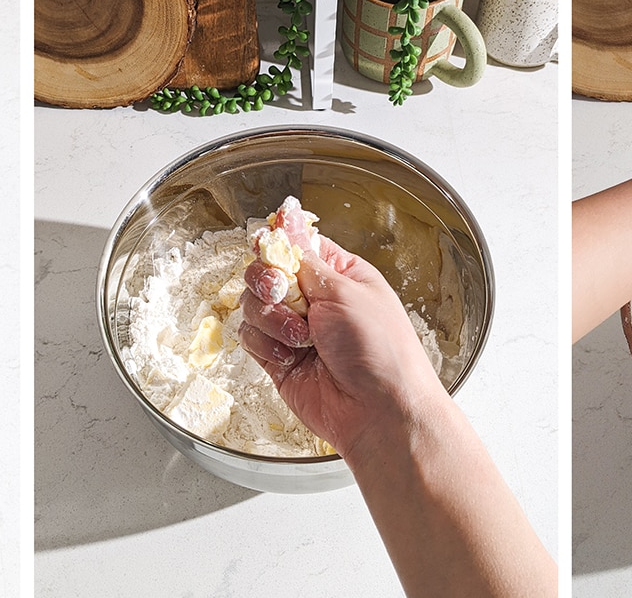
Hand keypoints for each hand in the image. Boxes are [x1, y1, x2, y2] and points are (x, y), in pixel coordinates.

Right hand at [238, 236, 444, 457]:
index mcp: (339, 275)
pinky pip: (251, 338)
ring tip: (301, 339)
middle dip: (268, 283)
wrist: (378, 410)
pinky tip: (291, 357)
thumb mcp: (346, 291)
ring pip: (253, 306)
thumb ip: (306, 260)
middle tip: (284, 295)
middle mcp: (315, 300)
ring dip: (271, 320)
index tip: (268, 246)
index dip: (278, 245)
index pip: (296, 246)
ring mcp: (294, 330)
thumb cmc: (380, 349)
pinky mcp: (278, 359)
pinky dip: (265, 345)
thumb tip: (287, 221)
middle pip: (265, 273)